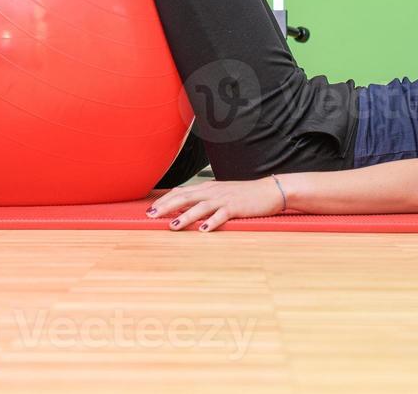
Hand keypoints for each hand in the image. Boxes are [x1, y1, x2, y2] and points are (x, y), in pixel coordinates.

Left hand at [145, 177, 285, 231]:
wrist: (267, 191)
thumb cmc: (242, 195)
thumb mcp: (219, 193)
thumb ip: (203, 199)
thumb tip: (184, 206)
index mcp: (207, 188)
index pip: (180, 192)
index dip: (164, 200)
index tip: (150, 209)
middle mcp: (212, 192)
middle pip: (185, 198)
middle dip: (166, 207)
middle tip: (151, 215)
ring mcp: (223, 199)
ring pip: (200, 207)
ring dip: (185, 216)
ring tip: (173, 225)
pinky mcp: (235, 208)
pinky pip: (221, 215)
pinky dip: (212, 222)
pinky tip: (204, 229)